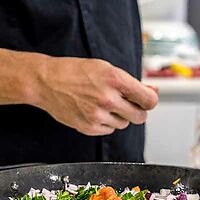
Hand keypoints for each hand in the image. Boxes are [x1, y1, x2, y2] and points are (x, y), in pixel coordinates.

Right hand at [33, 56, 158, 135]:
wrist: (46, 82)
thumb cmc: (75, 72)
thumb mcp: (105, 69)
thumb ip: (131, 83)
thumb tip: (153, 91)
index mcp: (115, 79)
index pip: (149, 100)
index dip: (150, 101)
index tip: (146, 100)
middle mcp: (108, 99)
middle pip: (140, 117)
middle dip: (137, 111)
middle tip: (126, 104)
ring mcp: (98, 115)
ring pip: (124, 124)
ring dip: (119, 117)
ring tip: (103, 104)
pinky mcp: (89, 128)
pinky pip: (109, 130)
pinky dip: (106, 123)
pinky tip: (94, 111)